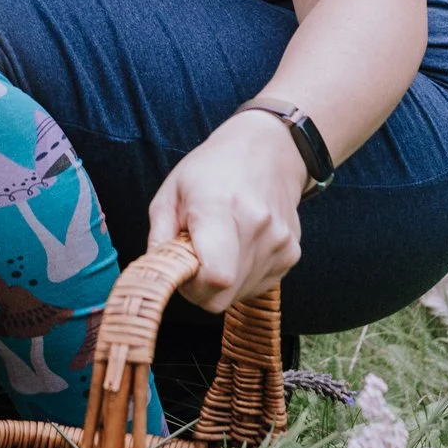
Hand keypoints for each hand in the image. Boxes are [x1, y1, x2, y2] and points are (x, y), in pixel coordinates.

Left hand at [146, 110, 306, 312]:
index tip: (182, 266)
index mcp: (221, 207)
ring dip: (221, 281)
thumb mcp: (172, 191)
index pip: (216, 277)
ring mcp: (280, 243)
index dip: (192, 285)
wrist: (268, 151)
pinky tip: (238, 245)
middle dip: (200, 288)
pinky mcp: (292, 254)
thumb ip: (160, 236)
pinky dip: (241, 276)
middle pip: (222, 296)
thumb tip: (156, 274)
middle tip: (193, 256)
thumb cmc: (212, 169)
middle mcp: (258, 227)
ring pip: (238, 295)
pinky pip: (256, 286)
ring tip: (219, 243)